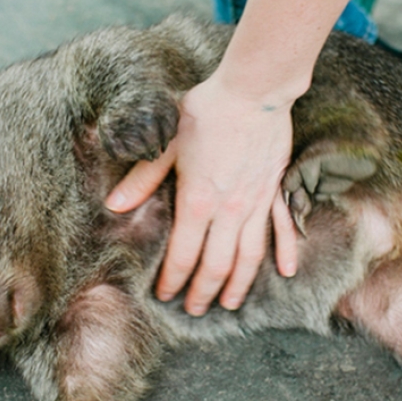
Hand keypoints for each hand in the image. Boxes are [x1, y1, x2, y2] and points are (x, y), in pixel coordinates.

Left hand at [106, 74, 297, 315]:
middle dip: (203, 292)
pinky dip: (286, 252)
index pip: (183, 254)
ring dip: (238, 284)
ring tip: (229, 304)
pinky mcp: (274, 193)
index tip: (165, 295)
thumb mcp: (166, 143)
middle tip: (194, 309)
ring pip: (248, 257)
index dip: (172, 279)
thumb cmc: (206, 112)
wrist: (253, 91)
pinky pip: (282, 230)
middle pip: (216, 266)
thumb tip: (114, 205)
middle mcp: (228, 211)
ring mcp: (256, 204)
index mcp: (197, 201)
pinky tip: (286, 272)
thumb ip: (143, 178)